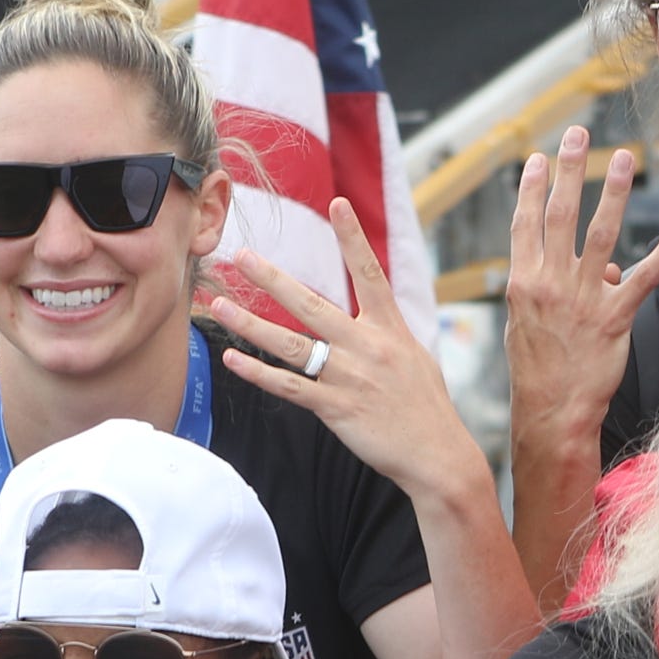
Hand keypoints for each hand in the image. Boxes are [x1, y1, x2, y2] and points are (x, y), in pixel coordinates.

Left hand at [210, 202, 480, 504]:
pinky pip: (288, 386)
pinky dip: (257, 373)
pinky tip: (232, 359)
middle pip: (311, 305)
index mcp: (390, 329)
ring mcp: (349, 377)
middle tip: (242, 255)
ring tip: (219, 305)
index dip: (353, 238)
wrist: (438, 455)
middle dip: (273, 279)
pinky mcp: (336, 408)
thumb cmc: (427, 408)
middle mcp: (367, 346)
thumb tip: (372, 320)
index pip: (369, 273)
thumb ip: (387, 335)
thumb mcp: (416, 359)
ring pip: (290, 344)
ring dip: (250, 324)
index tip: (338, 203)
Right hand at [506, 127, 658, 471]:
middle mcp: (551, 283)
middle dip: (568, 170)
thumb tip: (602, 268)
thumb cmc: (539, 369)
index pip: (526, 223)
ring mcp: (583, 299)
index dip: (533, 187)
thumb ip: (556, 286)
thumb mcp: (529, 323)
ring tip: (624, 159)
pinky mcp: (615, 318)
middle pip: (560, 215)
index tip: (538, 157)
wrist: (550, 412)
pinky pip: (645, 277)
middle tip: (576, 134)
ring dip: (613, 192)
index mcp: (523, 281)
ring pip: (601, 234)